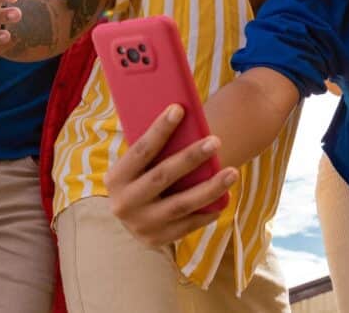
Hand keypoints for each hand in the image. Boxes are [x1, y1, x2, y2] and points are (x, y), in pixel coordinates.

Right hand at [105, 105, 237, 246]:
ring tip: (232, 172)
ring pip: (181, 204)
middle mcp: (124, 203)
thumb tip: (182, 113)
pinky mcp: (157, 240)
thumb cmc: (141, 177)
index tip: (179, 109)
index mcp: (116, 178)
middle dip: (191, 157)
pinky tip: (224, 197)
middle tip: (216, 140)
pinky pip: (188, 224)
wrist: (131, 217)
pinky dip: (207, 210)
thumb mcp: (137, 165)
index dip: (159, 129)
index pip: (140, 150)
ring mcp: (140, 225)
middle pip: (163, 176)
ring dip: (209, 188)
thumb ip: (154, 148)